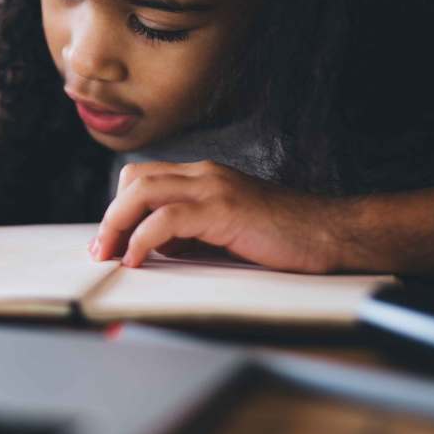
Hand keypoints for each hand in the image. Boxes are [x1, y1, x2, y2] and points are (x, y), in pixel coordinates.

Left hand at [91, 160, 342, 273]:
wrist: (332, 234)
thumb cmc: (286, 239)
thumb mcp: (228, 232)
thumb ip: (193, 233)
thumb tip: (157, 248)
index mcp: (205, 177)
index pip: (144, 179)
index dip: (119, 208)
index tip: (110, 242)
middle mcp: (205, 174)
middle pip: (134, 179)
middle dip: (110, 216)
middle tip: (101, 251)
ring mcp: (214, 187)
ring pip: (142, 191)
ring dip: (117, 224)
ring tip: (111, 255)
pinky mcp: (224, 208)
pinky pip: (167, 217)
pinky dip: (143, 238)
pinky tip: (139, 259)